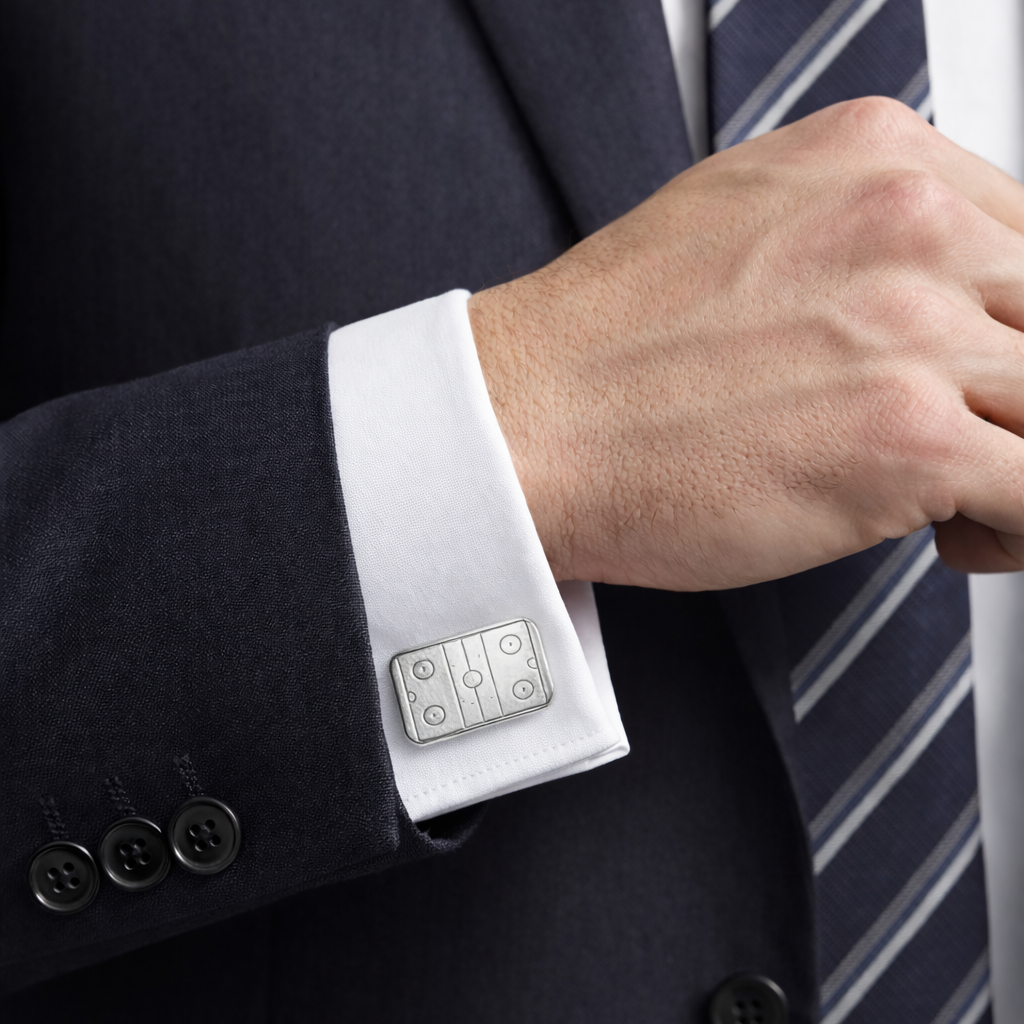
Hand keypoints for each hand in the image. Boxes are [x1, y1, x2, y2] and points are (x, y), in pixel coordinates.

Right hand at [468, 97, 1023, 589]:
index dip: (1010, 321)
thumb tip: (921, 293)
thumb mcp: (741, 221)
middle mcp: (908, 227)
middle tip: (971, 432)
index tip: (981, 368)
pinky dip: (1017, 523)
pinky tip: (954, 533)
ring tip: (961, 491)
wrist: (525, 424)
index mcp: (875, 159)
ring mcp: (914, 330)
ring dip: (1019, 455)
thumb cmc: (605, 346)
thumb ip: (853, 235)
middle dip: (1016, 390)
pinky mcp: (907, 439)